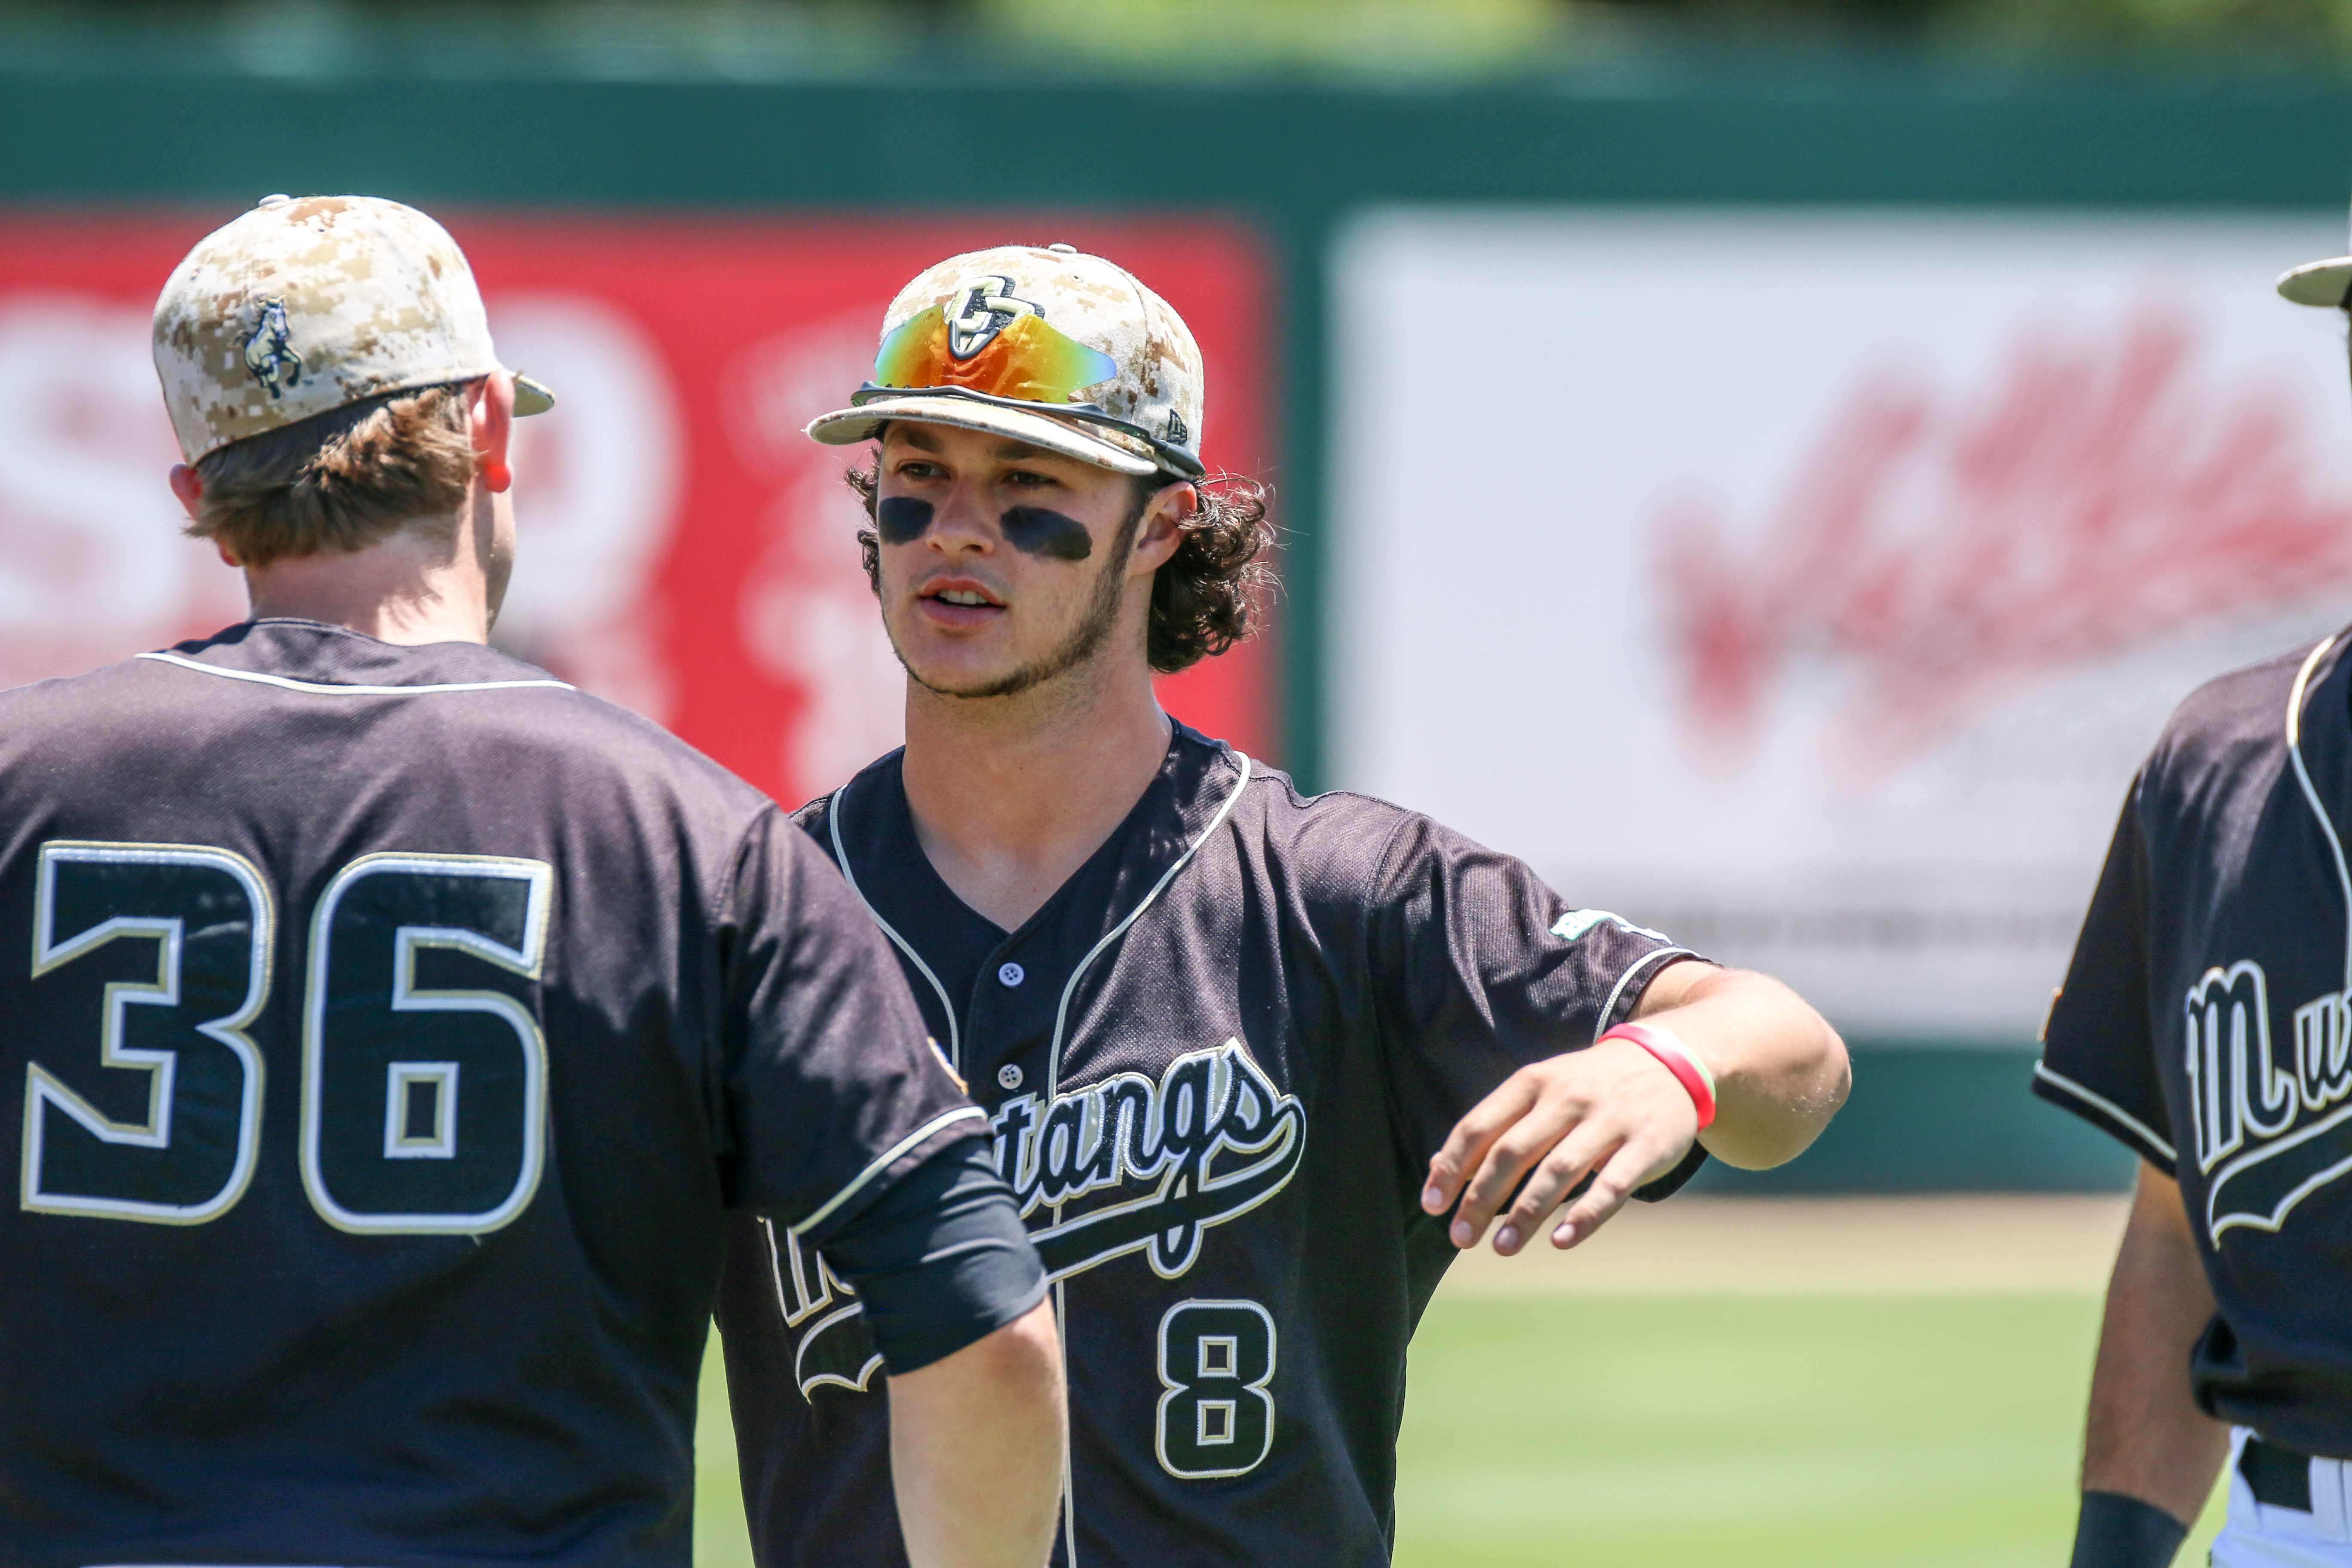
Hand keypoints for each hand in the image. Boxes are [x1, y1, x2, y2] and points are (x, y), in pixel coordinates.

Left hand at [1419, 1037, 1699, 1254]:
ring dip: (1526, 1212)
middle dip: (1482, 1197)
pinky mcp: (1646, 1146)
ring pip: (1559, 1170)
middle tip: (1460, 1237)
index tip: (1433, 1206)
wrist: (1670, 1059)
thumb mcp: (1541, 1089)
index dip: (1453, 1167)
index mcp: (1534, 1082)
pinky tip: (1560, 1241)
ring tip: (1502, 1247)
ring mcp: (1609, 1121)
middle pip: (1513, 1151)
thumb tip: (1438, 1168)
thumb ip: (1495, 1126)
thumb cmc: (1589, 1086)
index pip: (1480, 1126)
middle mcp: (1568, 1098)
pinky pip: (1611, 1185)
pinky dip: (1584, 1216)